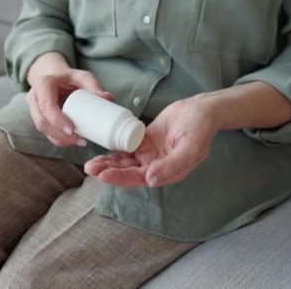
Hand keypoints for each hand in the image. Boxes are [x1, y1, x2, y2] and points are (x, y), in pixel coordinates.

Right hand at [26, 52, 113, 146]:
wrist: (56, 78)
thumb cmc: (69, 78)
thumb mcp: (82, 77)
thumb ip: (94, 86)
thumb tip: (109, 98)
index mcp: (44, 84)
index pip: (46, 105)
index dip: (57, 120)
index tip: (72, 129)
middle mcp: (34, 97)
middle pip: (41, 122)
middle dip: (59, 135)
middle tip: (80, 140)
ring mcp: (34, 109)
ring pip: (42, 130)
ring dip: (60, 140)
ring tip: (80, 141)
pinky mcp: (38, 119)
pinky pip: (46, 133)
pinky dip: (59, 140)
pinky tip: (73, 142)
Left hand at [84, 97, 219, 186]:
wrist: (201, 110)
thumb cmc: (200, 128)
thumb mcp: (191, 146)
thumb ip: (173, 165)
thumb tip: (151, 180)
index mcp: (167, 172)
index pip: (139, 178)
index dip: (120, 177)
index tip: (103, 175)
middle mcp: (156, 166)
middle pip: (127, 172)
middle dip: (108, 172)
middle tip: (89, 168)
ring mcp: (149, 155)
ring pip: (124, 162)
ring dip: (108, 164)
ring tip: (90, 164)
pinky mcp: (144, 142)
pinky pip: (126, 149)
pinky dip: (114, 152)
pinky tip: (100, 152)